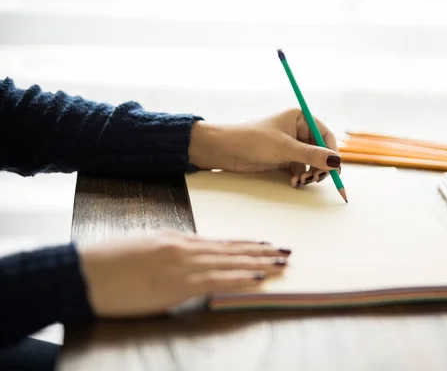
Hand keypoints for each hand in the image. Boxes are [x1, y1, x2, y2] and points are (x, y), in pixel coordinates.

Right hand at [79, 230, 289, 316]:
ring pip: (230, 262)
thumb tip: (187, 259)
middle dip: (261, 251)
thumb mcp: (143, 249)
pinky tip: (258, 278)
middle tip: (286, 251)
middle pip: (231, 249)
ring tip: (282, 263)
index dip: (245, 244)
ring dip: (259, 263)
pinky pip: (216, 280)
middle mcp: (184, 248)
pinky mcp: (176, 284)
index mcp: (176, 239)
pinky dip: (240, 278)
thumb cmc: (107, 263)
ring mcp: (182, 265)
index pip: (220, 242)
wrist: (82, 271)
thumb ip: (168, 252)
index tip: (265, 244)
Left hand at [188, 109, 340, 186]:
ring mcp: (291, 145)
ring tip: (301, 181)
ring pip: (312, 162)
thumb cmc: (252, 140)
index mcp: (300, 118)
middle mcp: (298, 130)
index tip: (335, 167)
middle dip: (320, 166)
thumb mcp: (284, 148)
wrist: (224, 150)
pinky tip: (294, 182)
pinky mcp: (284, 158)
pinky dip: (300, 177)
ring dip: (310, 174)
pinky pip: (301, 169)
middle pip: (321, 150)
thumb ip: (311, 155)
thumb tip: (336, 162)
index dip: (332, 151)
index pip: (325, 134)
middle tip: (316, 179)